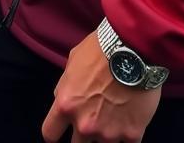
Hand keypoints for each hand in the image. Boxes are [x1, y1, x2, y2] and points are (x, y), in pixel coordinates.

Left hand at [42, 32, 160, 142]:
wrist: (133, 50)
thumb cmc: (100, 50)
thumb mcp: (72, 61)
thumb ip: (65, 86)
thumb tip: (63, 98)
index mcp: (66, 105)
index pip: (50, 133)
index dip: (55, 133)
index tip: (62, 131)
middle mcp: (85, 124)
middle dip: (82, 137)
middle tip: (92, 122)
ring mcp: (109, 132)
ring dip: (107, 134)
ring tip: (115, 117)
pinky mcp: (132, 134)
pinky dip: (128, 135)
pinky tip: (131, 123)